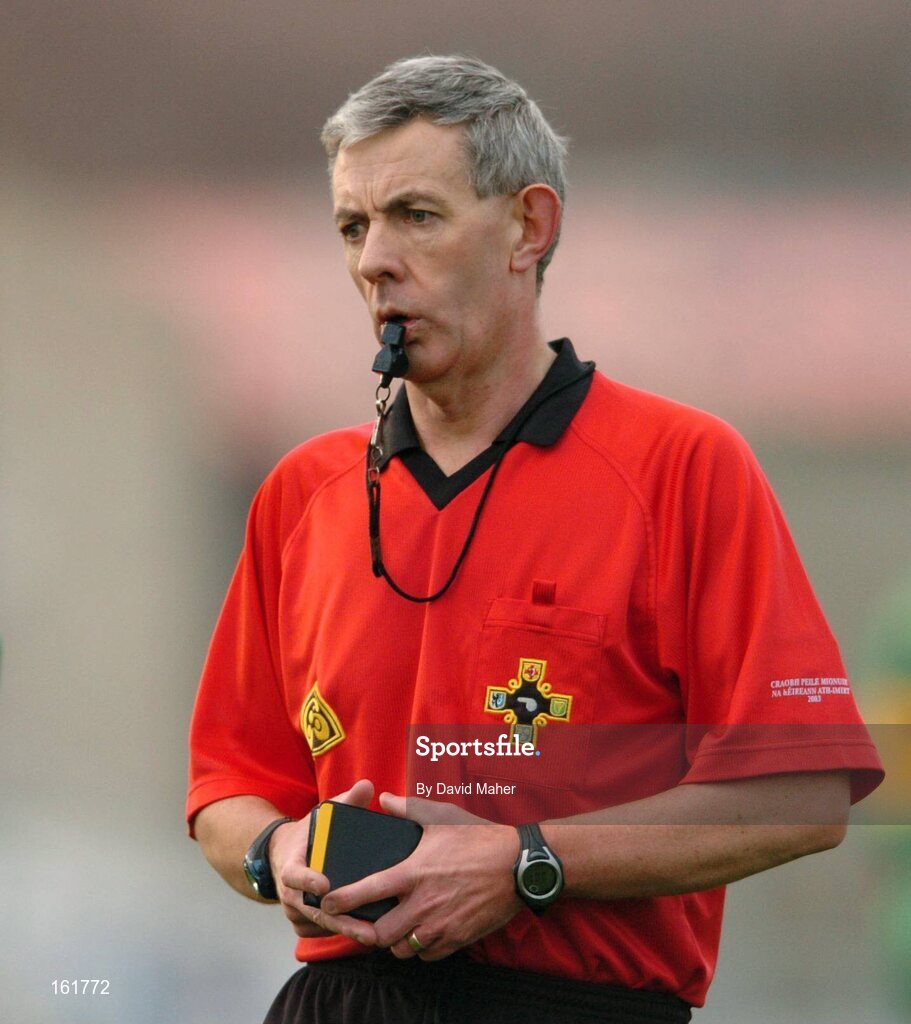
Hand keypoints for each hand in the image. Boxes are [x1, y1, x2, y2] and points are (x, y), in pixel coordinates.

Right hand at [271, 779, 377, 943]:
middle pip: (313, 911)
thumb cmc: (309, 834)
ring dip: (345, 932)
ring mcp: (294, 910)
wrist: (282, 854)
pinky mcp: (302, 923)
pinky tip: (366, 935)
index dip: (309, 880)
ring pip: (319, 925)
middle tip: (367, 931)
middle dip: (341, 921)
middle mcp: (289, 892)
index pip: (294, 875)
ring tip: (374, 937)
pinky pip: (320, 932)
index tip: (326, 884)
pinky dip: (340, 935)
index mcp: (291, 864)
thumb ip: (346, 801)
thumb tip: (367, 786)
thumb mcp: (323, 814)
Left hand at [318, 792, 522, 960]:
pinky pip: (427, 956)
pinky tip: (422, 932)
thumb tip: (384, 799)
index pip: (368, 891)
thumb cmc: (478, 838)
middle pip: (380, 933)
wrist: (517, 865)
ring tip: (397, 927)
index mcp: (414, 873)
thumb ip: (408, 809)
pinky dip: (420, 949)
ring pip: (402, 949)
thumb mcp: (441, 817)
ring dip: (395, 941)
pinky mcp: (457, 939)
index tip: (328, 904)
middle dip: (369, 930)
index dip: (343, 901)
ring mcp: (440, 925)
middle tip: (369, 921)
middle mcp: (422, 903)